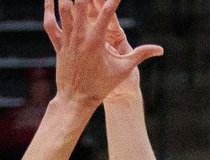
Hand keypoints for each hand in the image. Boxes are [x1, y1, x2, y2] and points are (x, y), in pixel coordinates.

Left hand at [43, 0, 162, 108]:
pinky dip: (48, 10)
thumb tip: (161, 50)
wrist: (76, 100)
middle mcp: (80, 38)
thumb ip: (140, 55)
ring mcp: (68, 41)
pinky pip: (51, 25)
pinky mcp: (59, 46)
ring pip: (64, 10)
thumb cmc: (101, 86)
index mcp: (96, 42)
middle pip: (81, 5)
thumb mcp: (123, 70)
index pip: (107, 12)